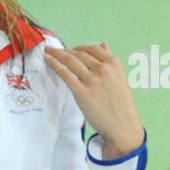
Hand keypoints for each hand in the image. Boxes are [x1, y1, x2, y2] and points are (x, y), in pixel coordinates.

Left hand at [43, 43, 144, 159]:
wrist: (122, 125)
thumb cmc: (120, 103)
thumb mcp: (119, 77)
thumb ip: (109, 60)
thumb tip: (103, 44)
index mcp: (114, 63)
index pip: (92, 48)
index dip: (78, 47)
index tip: (68, 49)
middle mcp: (104, 69)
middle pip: (79, 54)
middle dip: (63, 50)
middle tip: (52, 49)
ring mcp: (93, 80)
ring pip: (70, 61)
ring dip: (56, 54)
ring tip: (47, 51)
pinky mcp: (82, 92)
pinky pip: (65, 73)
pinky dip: (54, 64)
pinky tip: (47, 60)